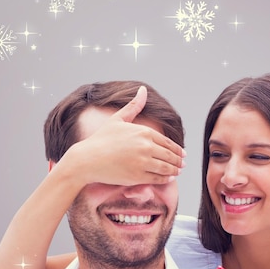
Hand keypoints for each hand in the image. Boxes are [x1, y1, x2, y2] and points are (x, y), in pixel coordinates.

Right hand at [56, 85, 185, 187]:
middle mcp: (145, 146)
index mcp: (143, 132)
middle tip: (182, 164)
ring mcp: (142, 162)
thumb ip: (134, 106)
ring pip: (166, 167)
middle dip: (178, 160)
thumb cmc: (101, 139)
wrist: (87, 159)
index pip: (167, 142)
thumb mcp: (118, 119)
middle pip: (169, 155)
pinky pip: (158, 178)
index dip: (177, 149)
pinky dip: (166, 178)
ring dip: (174, 170)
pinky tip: (169, 178)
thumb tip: (143, 89)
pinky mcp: (138, 176)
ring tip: (177, 171)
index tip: (182, 153)